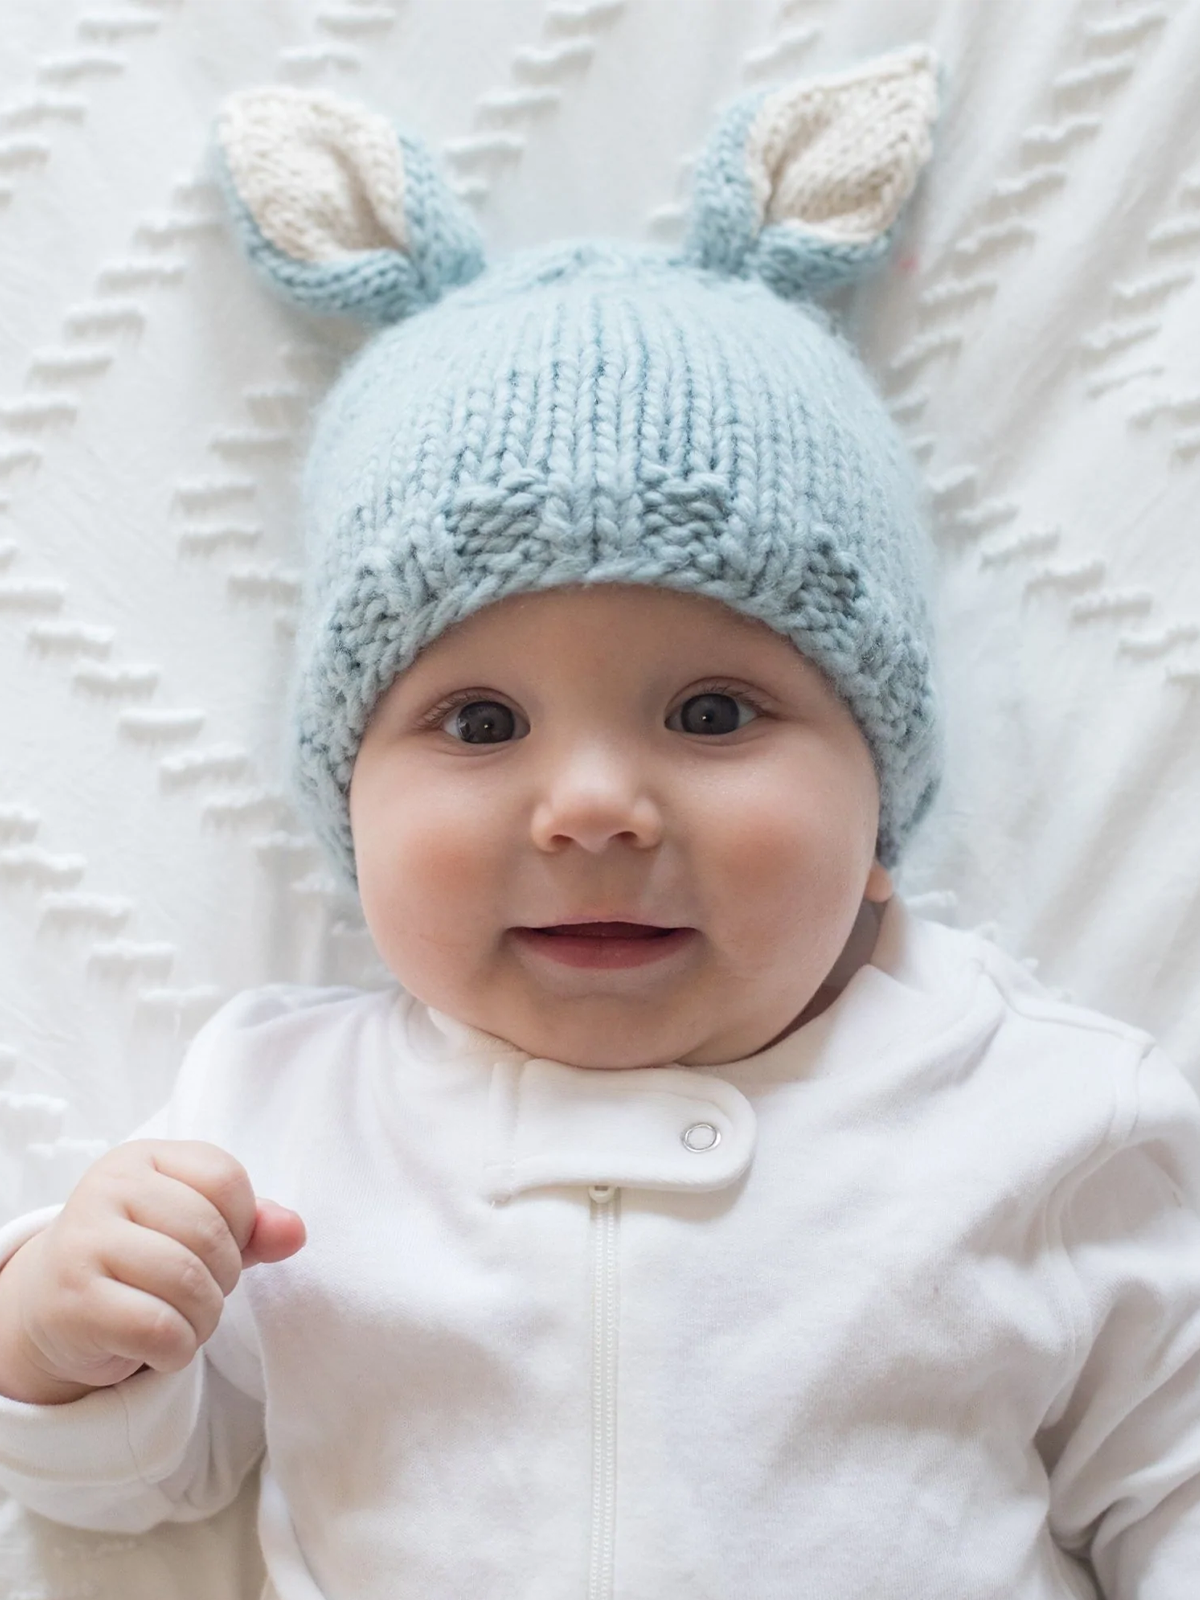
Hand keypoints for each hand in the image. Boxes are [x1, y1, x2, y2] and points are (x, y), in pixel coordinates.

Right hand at [0, 1140, 304, 1405]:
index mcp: (142, 1158)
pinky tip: (162, 1347)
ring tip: (185, 1321)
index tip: (219, 1248)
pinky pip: (159, 1328)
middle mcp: (107, 1189)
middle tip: (202, 1294)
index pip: (225, 1177)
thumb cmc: (138, 1259)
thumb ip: (251, 1227)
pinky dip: (178, 1349)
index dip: (242, 1224)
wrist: (51, 1304)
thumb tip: (296, 1232)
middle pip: (209, 1234)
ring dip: (204, 1318)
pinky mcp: (72, 1302)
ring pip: (187, 1283)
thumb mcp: (194, 1228)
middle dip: (224, 1278)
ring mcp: (83, 1243)